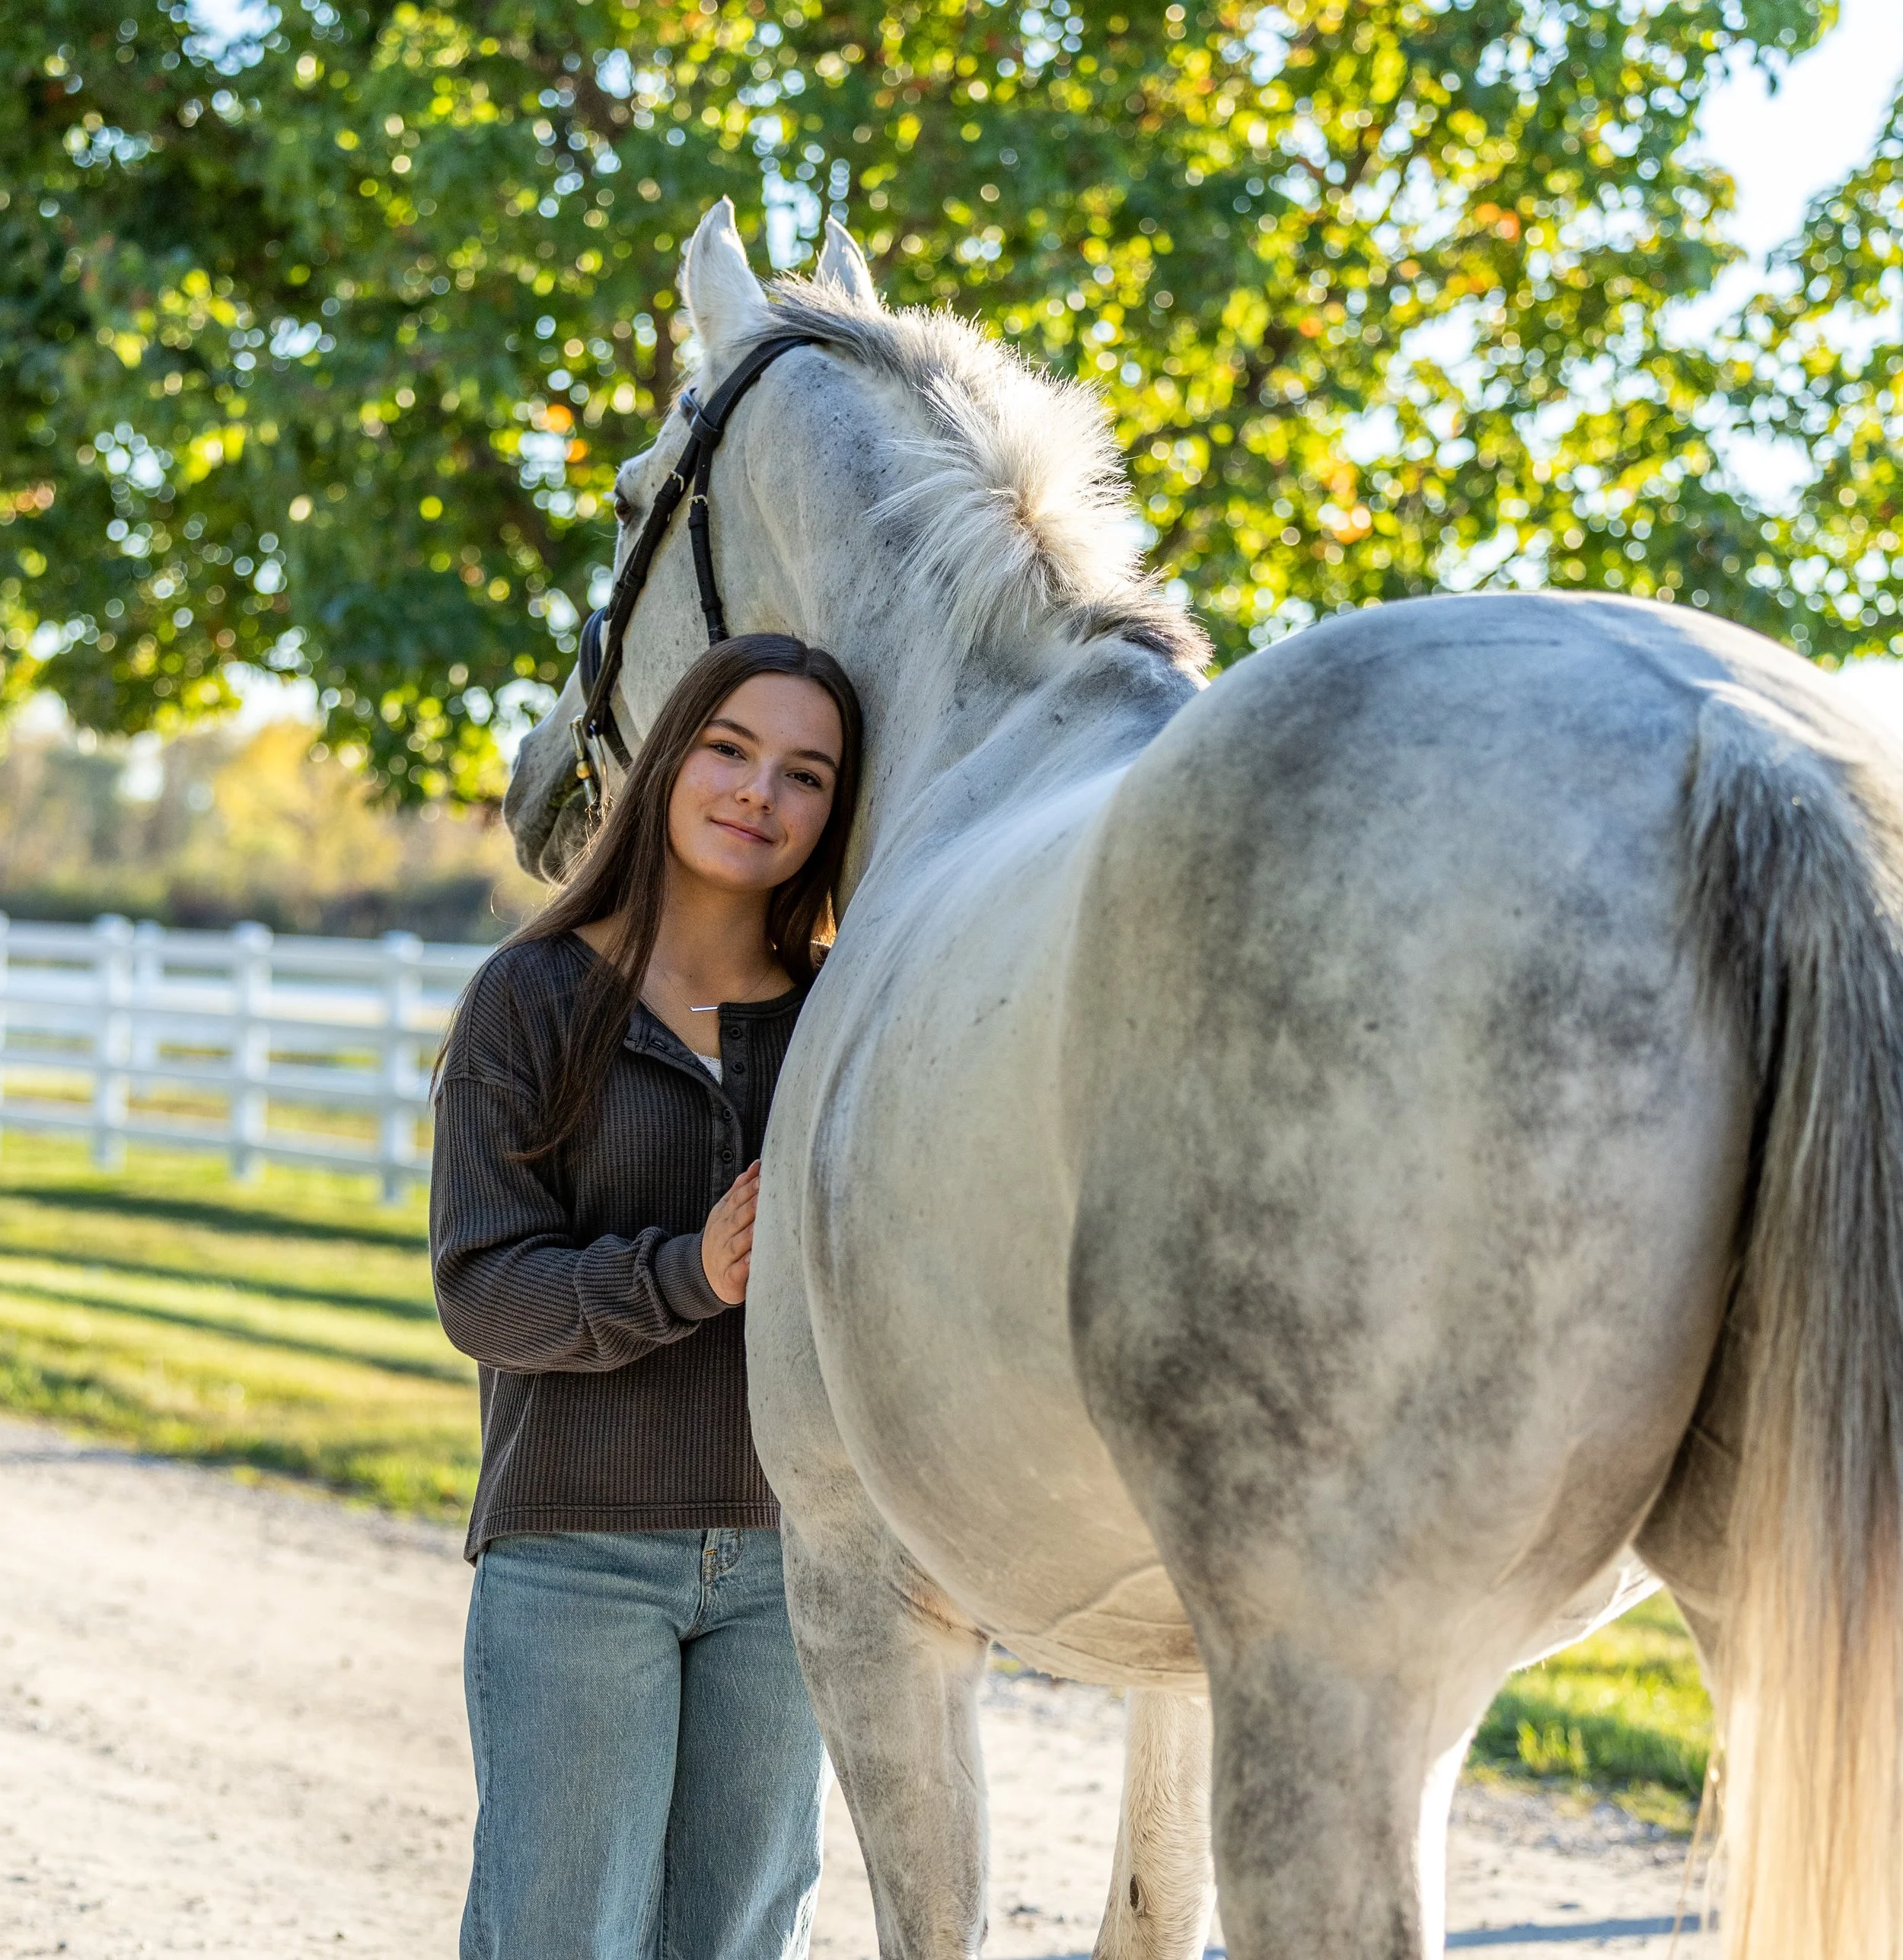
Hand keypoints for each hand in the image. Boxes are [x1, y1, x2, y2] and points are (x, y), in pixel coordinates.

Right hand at [701, 1161, 759, 1305]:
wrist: (702, 1275)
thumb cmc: (724, 1239)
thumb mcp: (727, 1212)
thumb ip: (741, 1189)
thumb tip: (757, 1164)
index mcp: (722, 1216)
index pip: (735, 1200)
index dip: (748, 1189)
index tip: (763, 1179)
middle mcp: (721, 1234)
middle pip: (736, 1219)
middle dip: (750, 1207)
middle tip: (764, 1198)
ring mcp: (724, 1256)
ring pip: (736, 1244)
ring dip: (748, 1235)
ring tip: (759, 1227)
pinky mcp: (729, 1278)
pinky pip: (736, 1272)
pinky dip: (744, 1265)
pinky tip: (753, 1259)